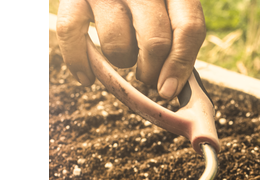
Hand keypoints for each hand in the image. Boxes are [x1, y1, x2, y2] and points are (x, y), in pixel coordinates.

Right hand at [56, 0, 205, 98]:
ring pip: (117, 44)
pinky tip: (87, 77)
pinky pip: (71, 33)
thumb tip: (172, 88)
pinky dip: (79, 62)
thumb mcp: (171, 10)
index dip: (180, 65)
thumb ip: (179, 40)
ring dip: (122, 61)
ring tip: (125, 53)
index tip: (168, 90)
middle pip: (155, 42)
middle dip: (152, 72)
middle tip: (148, 77)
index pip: (188, 29)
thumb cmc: (149, 3)